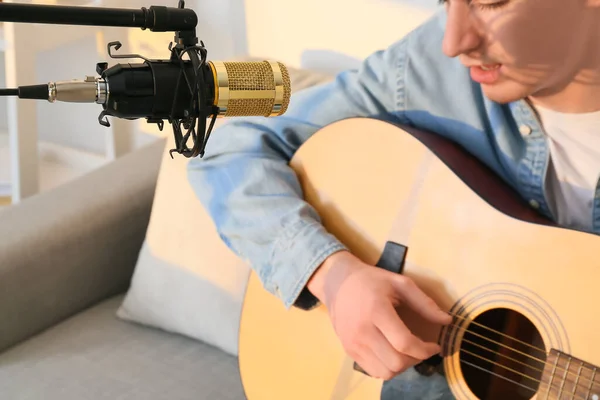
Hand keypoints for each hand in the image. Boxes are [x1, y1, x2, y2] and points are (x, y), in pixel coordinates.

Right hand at [307, 250, 451, 379]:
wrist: (337, 283)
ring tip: (406, 352)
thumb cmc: (371, 281)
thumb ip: (424, 303)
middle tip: (421, 349)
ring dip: (402, 367)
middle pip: (396, 363)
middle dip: (416, 359)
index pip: (404, 343)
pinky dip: (387, 368)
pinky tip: (391, 353)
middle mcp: (363, 331)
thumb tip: (448, 321)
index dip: (425, 350)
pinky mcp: (348, 350)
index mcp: (377, 311)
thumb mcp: (400, 283)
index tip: (435, 346)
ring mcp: (353, 343)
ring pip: (385, 372)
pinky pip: (373, 372)